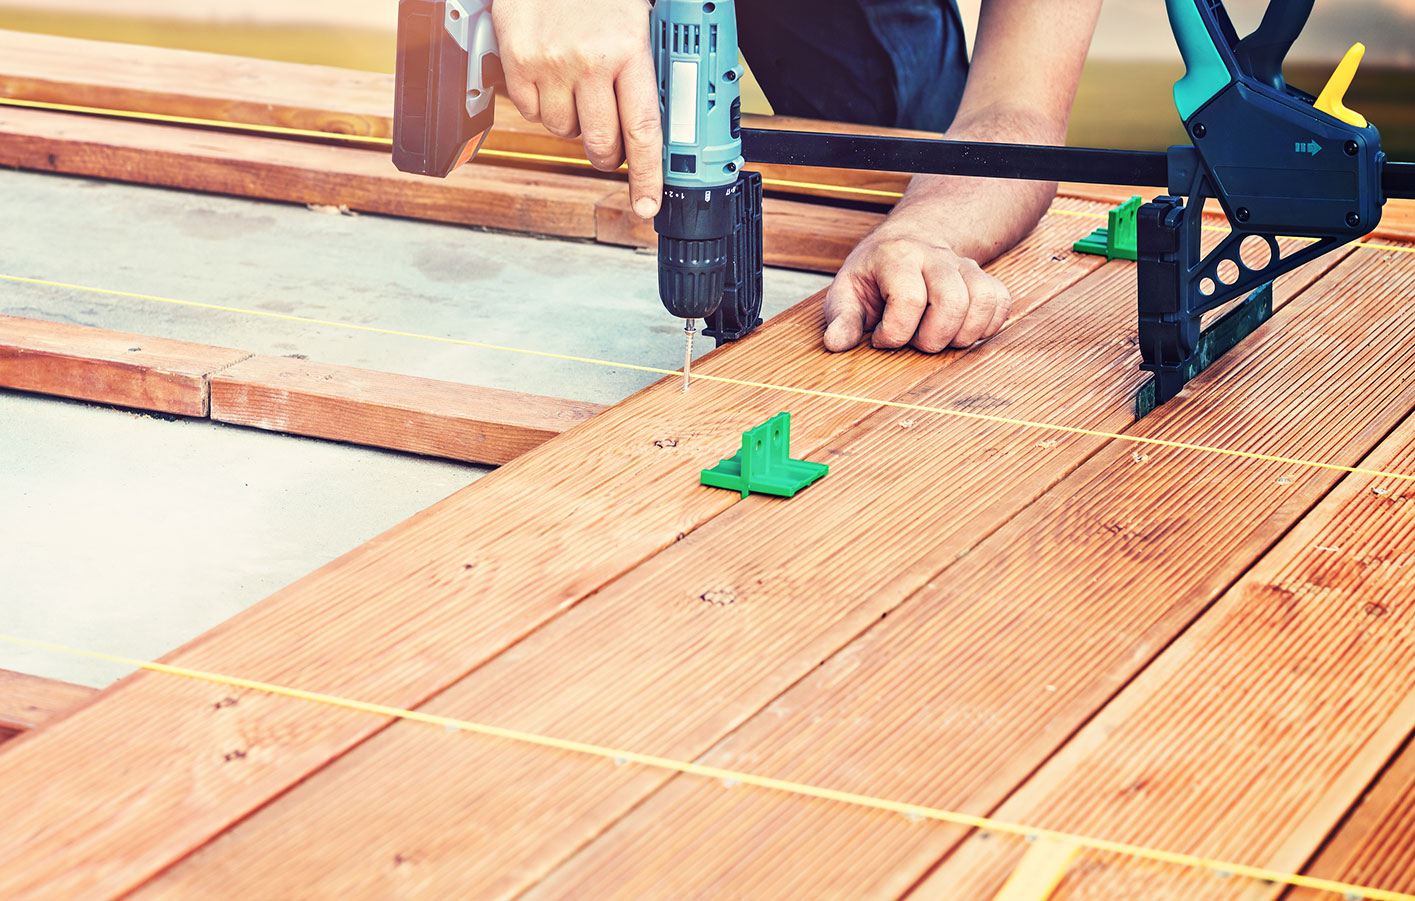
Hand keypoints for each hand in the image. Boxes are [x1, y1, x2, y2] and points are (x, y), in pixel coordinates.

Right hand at [493, 0, 662, 217]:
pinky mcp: (516, 60)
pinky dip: (541, 105)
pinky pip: (530, 111)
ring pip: (562, 131)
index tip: (648, 203)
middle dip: (609, 155)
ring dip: (573, 123)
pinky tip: (550, 78)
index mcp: (628, 49)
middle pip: (601, 143)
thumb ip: (643, 65)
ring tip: (577, 89)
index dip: (648, 175)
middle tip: (612, 148)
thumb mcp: (636, 16)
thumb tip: (653, 120)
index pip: (643, 130)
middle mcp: (588, 62)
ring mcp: (548, 63)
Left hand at [822, 227, 1011, 352]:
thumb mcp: (846, 292)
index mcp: (897, 257)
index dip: (895, 333)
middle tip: (913, 342)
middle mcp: (935, 257)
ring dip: (961, 335)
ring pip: (981, 302)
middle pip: (952, 303)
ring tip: (937, 338)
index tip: (881, 338)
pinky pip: (1000, 303)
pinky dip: (986, 327)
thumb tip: (836, 343)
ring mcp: (964, 266)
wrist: (907, 245)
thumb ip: (842, 317)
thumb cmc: (874, 276)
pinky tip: (960, 332)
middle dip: (931, 339)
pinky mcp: (984, 278)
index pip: (909, 300)